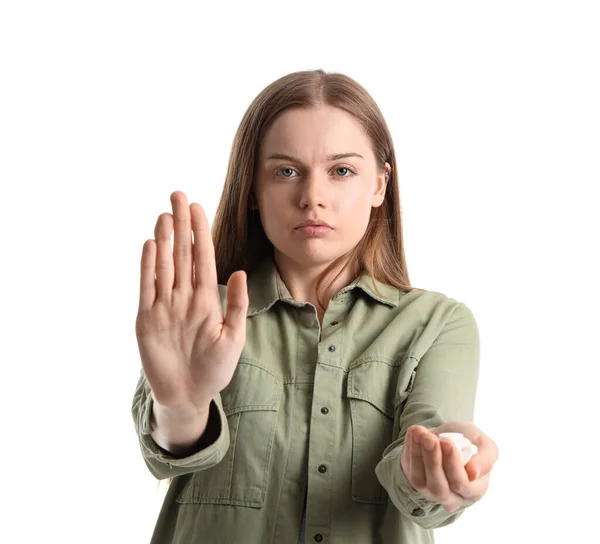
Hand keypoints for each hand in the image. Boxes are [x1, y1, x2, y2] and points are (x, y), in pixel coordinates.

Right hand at [135, 190, 248, 412]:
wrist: (187, 394)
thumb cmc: (214, 368)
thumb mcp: (232, 337)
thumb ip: (236, 305)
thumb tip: (241, 272)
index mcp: (206, 300)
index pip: (203, 258)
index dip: (200, 233)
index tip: (198, 208)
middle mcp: (184, 297)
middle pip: (182, 254)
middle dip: (182, 225)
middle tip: (179, 195)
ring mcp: (164, 306)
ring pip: (164, 265)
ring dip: (165, 240)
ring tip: (166, 214)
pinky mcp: (146, 318)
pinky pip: (147, 287)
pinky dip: (148, 266)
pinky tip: (151, 244)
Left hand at [401, 421, 497, 511]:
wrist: (452, 436)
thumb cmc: (472, 443)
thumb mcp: (485, 446)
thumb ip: (485, 459)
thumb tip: (473, 472)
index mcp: (474, 491)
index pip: (462, 485)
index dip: (453, 465)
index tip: (447, 441)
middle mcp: (451, 496)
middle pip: (439, 488)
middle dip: (432, 461)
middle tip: (430, 438)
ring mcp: (430, 491)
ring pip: (420, 481)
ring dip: (417, 454)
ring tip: (419, 432)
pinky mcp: (415, 479)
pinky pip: (409, 469)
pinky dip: (409, 449)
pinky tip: (414, 432)